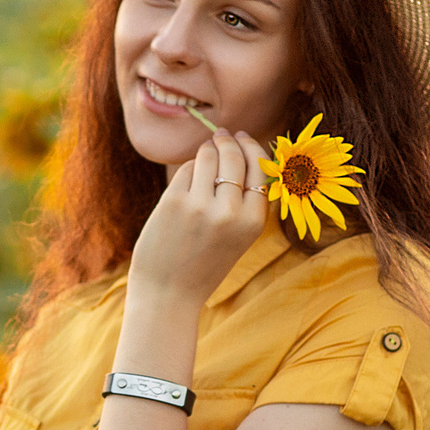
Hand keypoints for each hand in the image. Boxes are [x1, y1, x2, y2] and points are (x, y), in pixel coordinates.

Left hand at [128, 131, 270, 306]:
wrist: (168, 294)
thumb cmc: (203, 265)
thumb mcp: (237, 239)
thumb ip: (244, 204)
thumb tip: (242, 153)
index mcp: (253, 223)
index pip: (261, 170)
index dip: (253, 149)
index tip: (244, 138)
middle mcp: (231, 213)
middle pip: (235, 157)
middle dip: (229, 141)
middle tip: (222, 134)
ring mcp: (201, 206)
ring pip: (208, 157)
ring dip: (207, 150)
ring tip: (205, 150)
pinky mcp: (174, 202)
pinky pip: (186, 170)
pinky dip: (188, 169)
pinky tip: (188, 175)